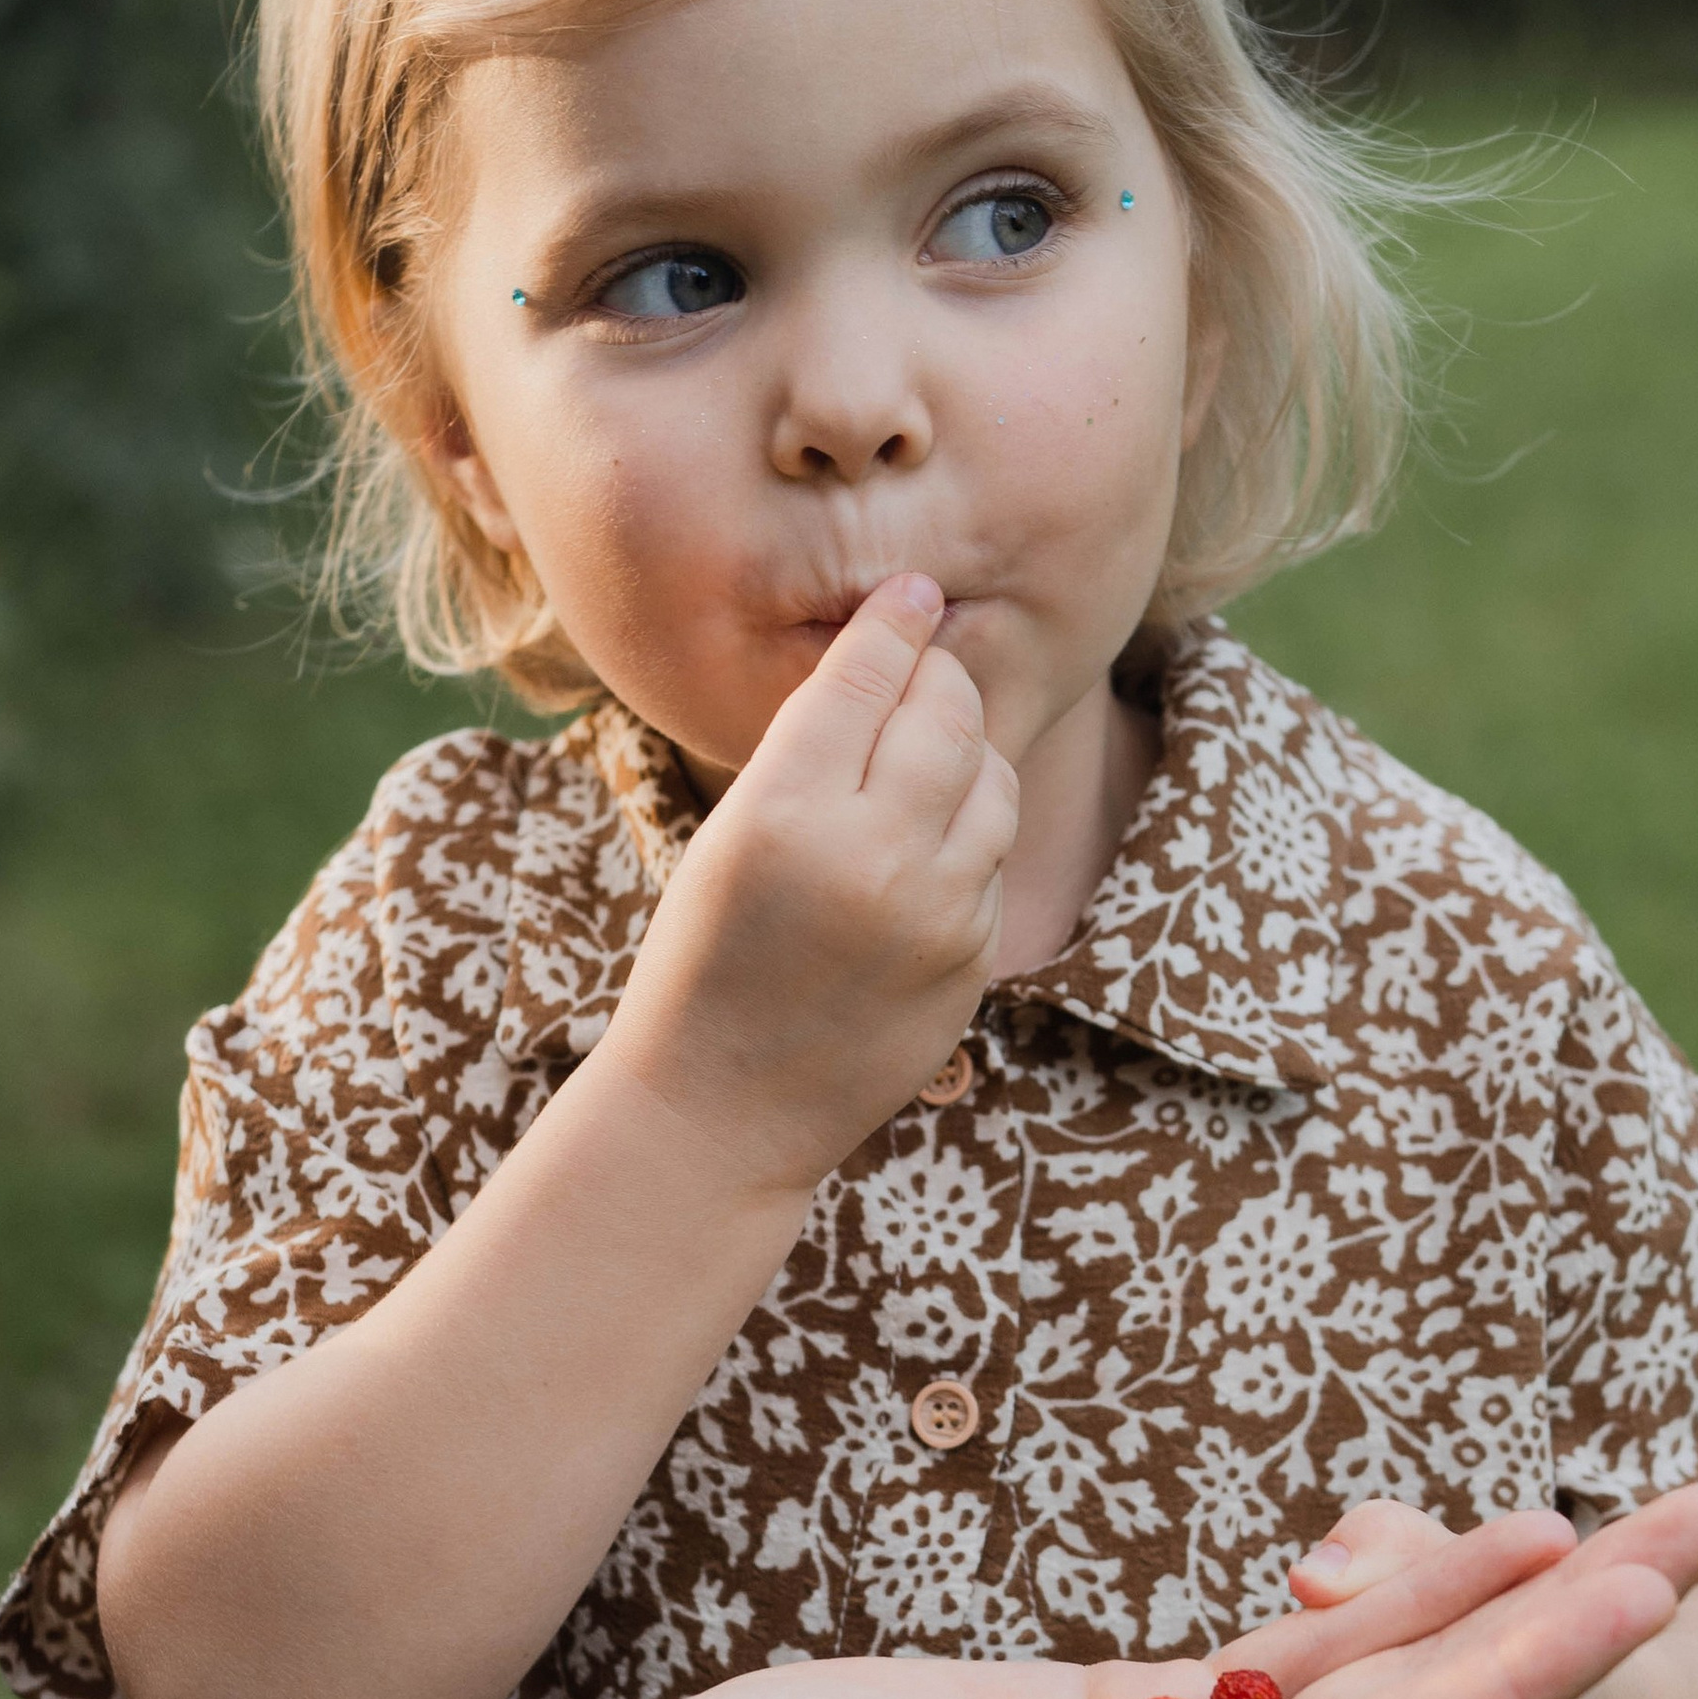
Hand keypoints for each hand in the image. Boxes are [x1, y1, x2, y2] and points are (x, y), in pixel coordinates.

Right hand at [608, 571, 1018, 1187]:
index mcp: (786, 813)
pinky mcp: (972, 958)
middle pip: (947, 714)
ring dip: (968, 751)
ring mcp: (936, 914)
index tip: (917, 590)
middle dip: (941, 677)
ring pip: (992, 781)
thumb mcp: (729, 837)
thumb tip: (891, 655)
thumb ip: (809, 752)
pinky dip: (969, 832)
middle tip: (927, 666)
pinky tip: (927, 842)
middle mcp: (872, 856)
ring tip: (931, 752)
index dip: (896, 621)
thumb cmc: (704, 959)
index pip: (866, 677)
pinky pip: (993, 858)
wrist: (722, 1108)